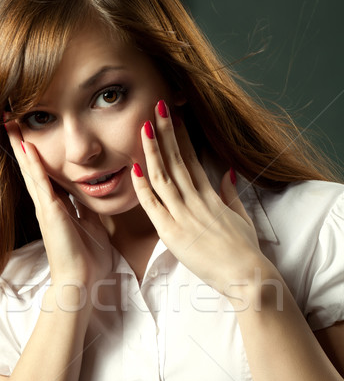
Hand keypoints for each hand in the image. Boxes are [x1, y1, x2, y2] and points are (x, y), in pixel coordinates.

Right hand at [5, 119, 111, 289]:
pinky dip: (33, 165)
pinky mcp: (50, 213)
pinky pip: (41, 184)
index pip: (47, 174)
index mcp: (59, 207)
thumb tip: (90, 197)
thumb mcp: (93, 226)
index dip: (39, 154)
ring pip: (31, 171)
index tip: (33, 134)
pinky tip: (27, 147)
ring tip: (11, 123)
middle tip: (12, 119)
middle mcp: (48, 205)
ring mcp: (46, 208)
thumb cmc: (88, 259)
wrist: (82, 281)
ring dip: (22, 146)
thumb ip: (88, 210)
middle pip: (32, 167)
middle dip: (23, 143)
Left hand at [131, 102, 267, 298]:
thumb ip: (230, 195)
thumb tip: (228, 174)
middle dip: (167, 132)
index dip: (182, 138)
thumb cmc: (245, 252)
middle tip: (158, 106)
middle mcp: (196, 201)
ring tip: (144, 125)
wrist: (246, 274)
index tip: (175, 118)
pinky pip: (153, 205)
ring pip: (164, 176)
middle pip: (177, 160)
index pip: (193, 160)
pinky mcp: (173, 232)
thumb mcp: (241, 218)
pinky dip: (143, 186)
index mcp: (212, 197)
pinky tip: (135, 167)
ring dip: (153, 150)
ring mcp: (184, 215)